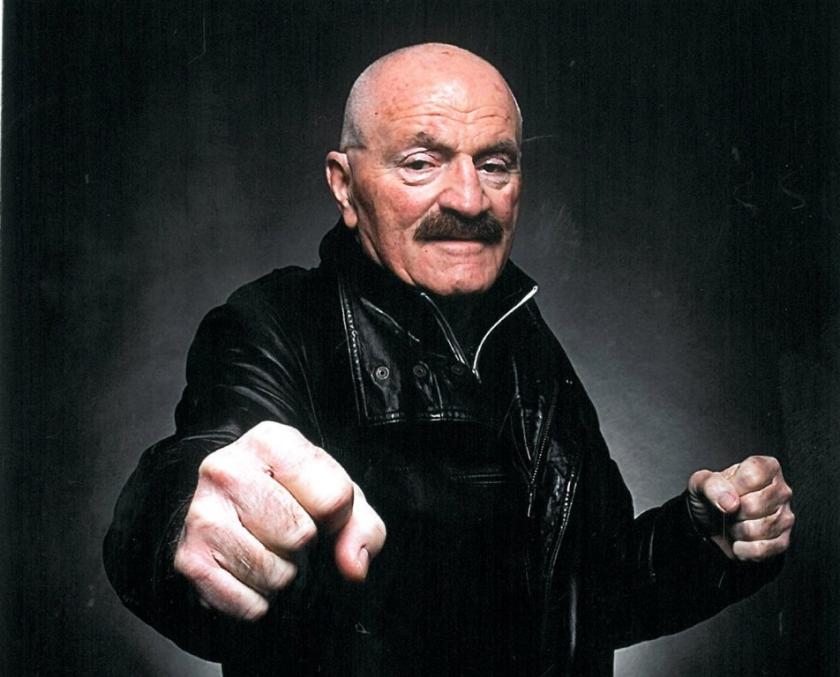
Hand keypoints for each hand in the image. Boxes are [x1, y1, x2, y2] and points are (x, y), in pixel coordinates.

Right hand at [174, 421, 386, 620]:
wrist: (230, 507)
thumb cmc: (290, 496)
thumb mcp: (337, 496)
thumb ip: (362, 527)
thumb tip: (353, 565)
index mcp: (270, 441)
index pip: (332, 497)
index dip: (336, 515)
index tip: (318, 510)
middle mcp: (227, 469)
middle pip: (299, 534)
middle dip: (304, 543)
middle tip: (287, 530)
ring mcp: (202, 513)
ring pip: (274, 571)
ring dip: (281, 573)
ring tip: (267, 548)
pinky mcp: (189, 558)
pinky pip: (247, 602)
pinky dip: (256, 600)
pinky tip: (247, 571)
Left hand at [687, 455, 793, 560]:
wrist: (709, 523)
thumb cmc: (711, 497)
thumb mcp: (701, 483)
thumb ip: (711, 484)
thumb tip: (729, 501)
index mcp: (766, 468)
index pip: (754, 475)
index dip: (733, 487)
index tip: (725, 490)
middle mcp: (781, 490)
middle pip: (755, 505)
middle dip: (733, 512)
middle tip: (728, 510)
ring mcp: (785, 516)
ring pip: (760, 529)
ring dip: (737, 530)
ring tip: (734, 523)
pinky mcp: (782, 540)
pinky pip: (762, 549)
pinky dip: (743, 549)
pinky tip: (738, 541)